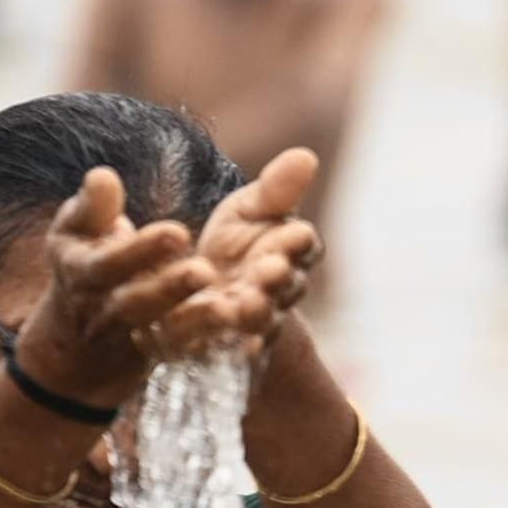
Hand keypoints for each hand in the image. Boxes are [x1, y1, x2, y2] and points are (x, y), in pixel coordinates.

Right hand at [12, 168, 215, 408]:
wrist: (75, 338)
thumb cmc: (81, 264)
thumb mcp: (74, 233)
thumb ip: (91, 207)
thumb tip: (103, 176)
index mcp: (84, 274)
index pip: (110, 264)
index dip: (141, 250)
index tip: (178, 232)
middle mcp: (106, 312)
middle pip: (137, 304)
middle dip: (169, 289)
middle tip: (205, 271)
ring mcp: (133, 340)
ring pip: (165, 335)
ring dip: (196, 323)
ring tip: (227, 308)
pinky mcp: (160, 357)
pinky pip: (186, 356)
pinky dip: (212, 348)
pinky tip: (243, 336)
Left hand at [152, 148, 323, 366]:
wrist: (202, 300)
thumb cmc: (232, 248)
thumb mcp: (248, 213)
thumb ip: (275, 192)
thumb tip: (306, 156)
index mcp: (287, 250)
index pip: (301, 245)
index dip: (298, 242)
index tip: (295, 233)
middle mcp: (276, 289)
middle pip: (285, 285)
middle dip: (278, 278)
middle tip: (269, 268)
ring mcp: (253, 322)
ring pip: (260, 318)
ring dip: (256, 312)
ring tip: (244, 303)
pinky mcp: (225, 348)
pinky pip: (232, 350)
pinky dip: (232, 349)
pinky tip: (226, 345)